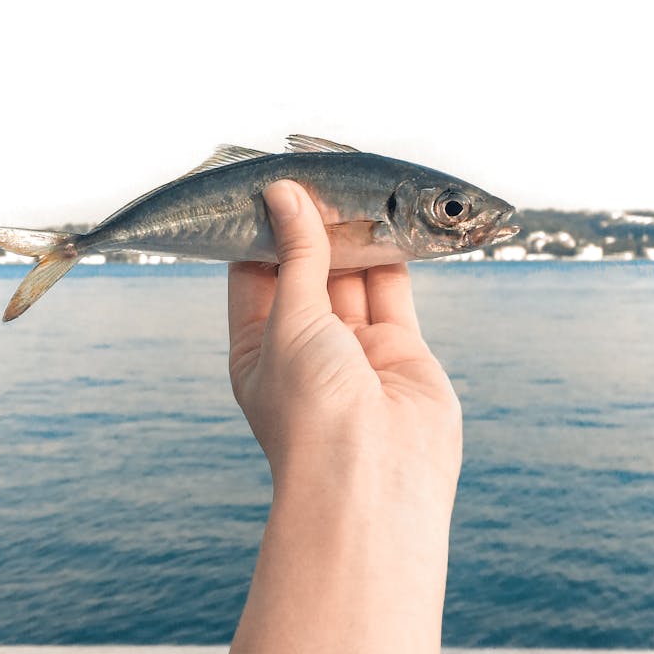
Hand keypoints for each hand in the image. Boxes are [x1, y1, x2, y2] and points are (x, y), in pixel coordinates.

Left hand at [228, 180, 461, 507]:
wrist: (374, 479)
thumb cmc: (310, 410)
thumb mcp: (289, 322)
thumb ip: (297, 256)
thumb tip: (285, 196)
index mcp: (259, 349)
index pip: (253, 275)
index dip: (261, 230)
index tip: (269, 183)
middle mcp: (305, 348)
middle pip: (306, 271)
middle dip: (311, 227)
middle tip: (317, 174)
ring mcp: (354, 350)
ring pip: (351, 278)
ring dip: (352, 237)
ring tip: (352, 185)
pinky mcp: (400, 350)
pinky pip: (392, 292)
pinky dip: (392, 256)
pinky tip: (387, 217)